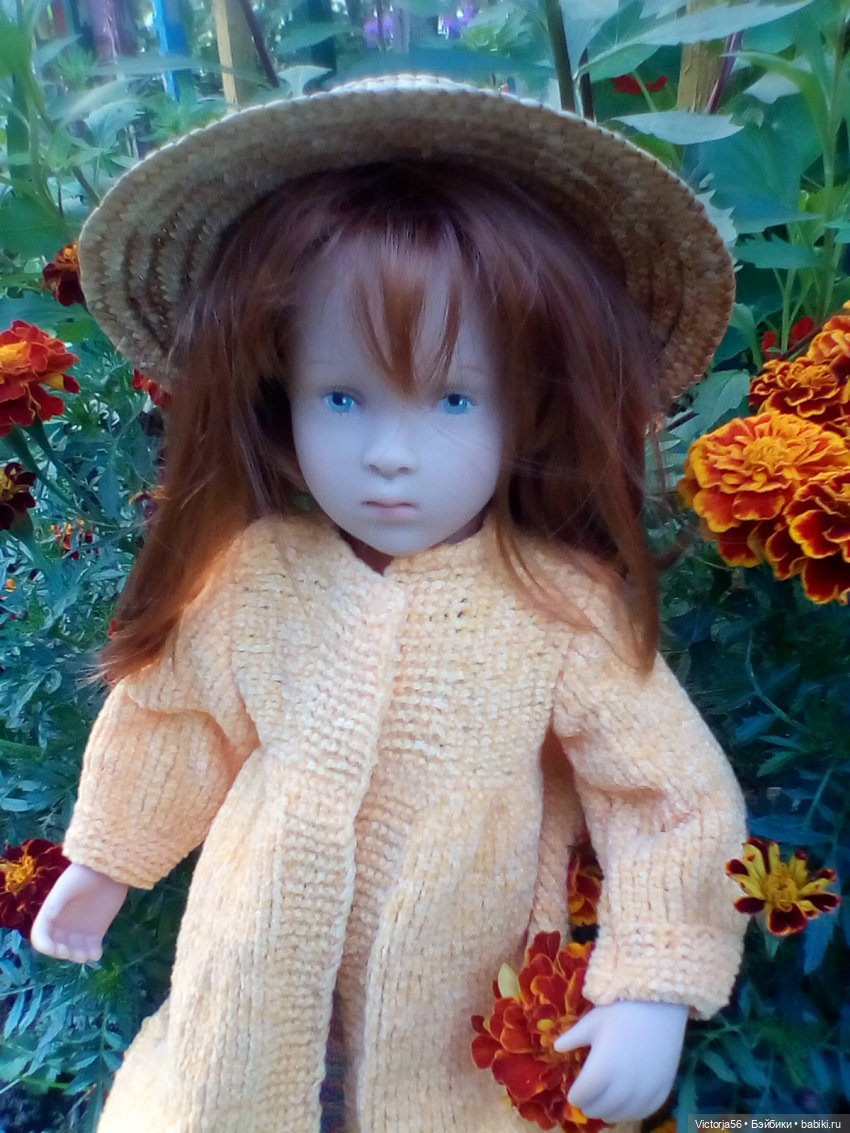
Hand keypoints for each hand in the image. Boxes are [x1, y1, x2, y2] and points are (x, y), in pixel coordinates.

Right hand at [30, 863, 127, 962]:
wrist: (107, 870)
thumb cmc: (83, 874)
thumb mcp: (67, 886)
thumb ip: (57, 900)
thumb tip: (48, 915)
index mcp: (50, 915)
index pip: (40, 937)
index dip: (46, 946)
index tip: (57, 949)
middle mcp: (62, 926)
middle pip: (57, 948)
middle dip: (63, 954)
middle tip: (75, 954)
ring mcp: (80, 930)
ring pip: (74, 951)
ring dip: (78, 957)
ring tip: (87, 955)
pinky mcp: (97, 931)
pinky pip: (92, 949)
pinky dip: (93, 955)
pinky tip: (97, 953)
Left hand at [554, 1000, 687, 1121]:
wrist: (660, 1005)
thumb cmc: (622, 1011)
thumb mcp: (592, 1021)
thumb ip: (573, 1038)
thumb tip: (556, 1047)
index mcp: (601, 1070)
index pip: (582, 1096)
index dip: (575, 1095)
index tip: (574, 1091)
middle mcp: (623, 1087)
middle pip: (599, 1109)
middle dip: (590, 1105)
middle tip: (588, 1098)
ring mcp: (644, 1091)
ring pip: (622, 1115)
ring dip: (609, 1112)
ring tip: (604, 1105)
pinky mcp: (662, 1090)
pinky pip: (644, 1112)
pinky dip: (632, 1112)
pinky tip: (626, 1106)